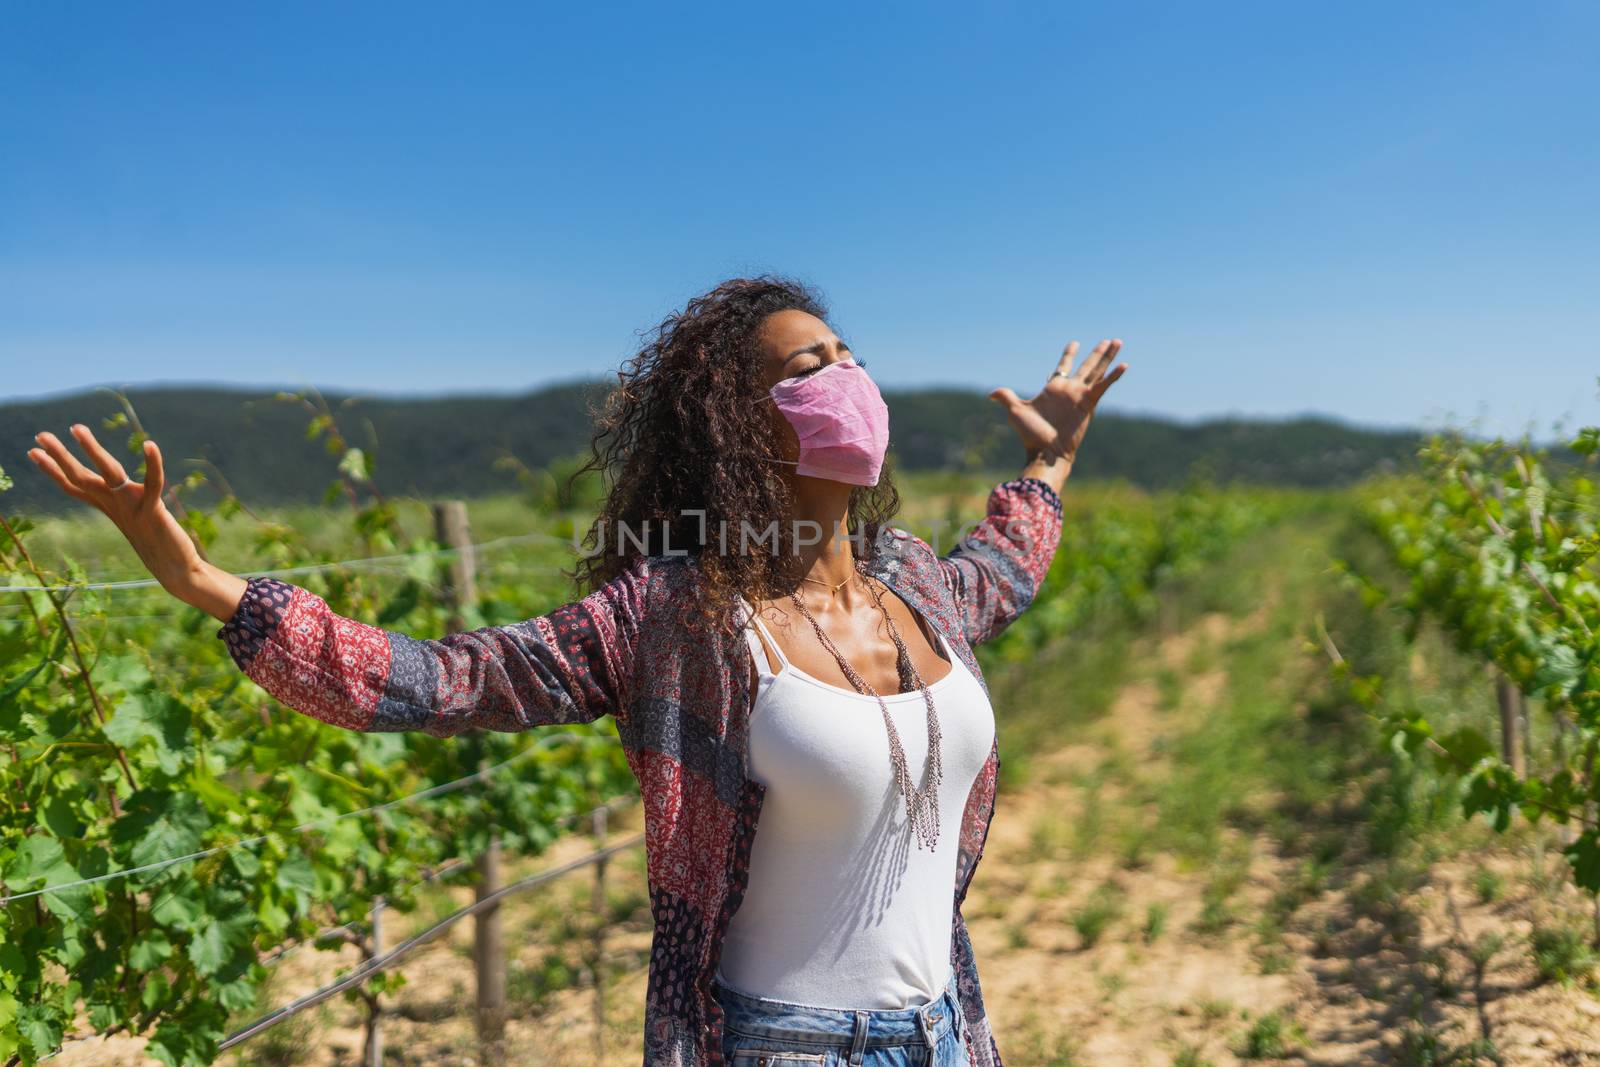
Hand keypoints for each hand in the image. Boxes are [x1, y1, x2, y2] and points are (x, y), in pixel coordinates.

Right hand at [27, 425, 204, 594]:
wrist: (176, 571)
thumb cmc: (158, 543)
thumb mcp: (135, 517)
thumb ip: (125, 501)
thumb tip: (117, 486)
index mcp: (108, 507)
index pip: (74, 486)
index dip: (53, 470)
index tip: (32, 451)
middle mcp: (114, 506)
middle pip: (80, 478)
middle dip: (60, 455)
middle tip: (40, 434)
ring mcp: (131, 508)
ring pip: (108, 473)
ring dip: (92, 450)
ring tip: (76, 428)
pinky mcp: (153, 512)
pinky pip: (153, 483)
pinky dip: (153, 464)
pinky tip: (150, 445)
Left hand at [989, 339, 1127, 463]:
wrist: (1046, 451)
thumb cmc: (1030, 435)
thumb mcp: (1015, 411)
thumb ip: (1006, 397)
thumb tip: (990, 394)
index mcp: (1053, 389)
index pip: (1063, 366)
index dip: (1069, 354)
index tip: (1074, 343)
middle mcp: (1069, 390)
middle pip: (1086, 366)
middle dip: (1097, 353)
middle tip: (1107, 340)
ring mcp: (1080, 396)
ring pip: (1097, 371)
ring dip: (1107, 357)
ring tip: (1117, 341)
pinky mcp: (1089, 403)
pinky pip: (1104, 386)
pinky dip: (1114, 376)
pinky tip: (1124, 364)